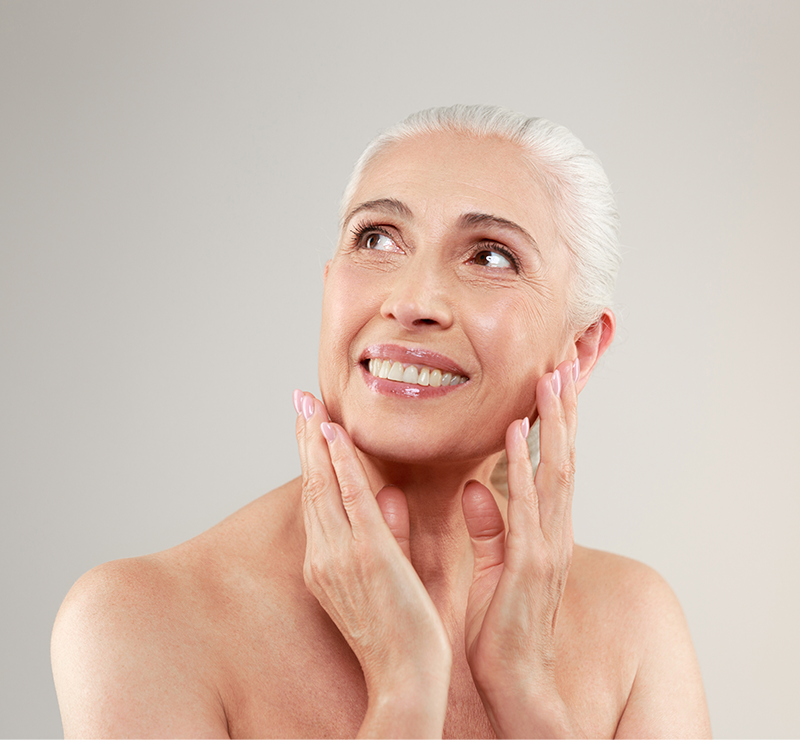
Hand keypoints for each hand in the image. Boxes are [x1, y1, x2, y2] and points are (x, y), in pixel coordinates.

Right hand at [294, 390, 451, 736]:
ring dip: (316, 440)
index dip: (312, 459)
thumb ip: (385, 531)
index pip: (317, 499)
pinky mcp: (367, 555)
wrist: (406, 679)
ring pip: (323, 485)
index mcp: (326, 563)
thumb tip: (385, 492)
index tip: (310, 425)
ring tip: (309, 403)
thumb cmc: (401, 634)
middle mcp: (324, 555)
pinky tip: (334, 434)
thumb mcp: (386, 576)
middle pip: (311, 484)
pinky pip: (350, 499)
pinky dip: (340, 464)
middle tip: (299, 398)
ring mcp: (341, 555)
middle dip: (305, 438)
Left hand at [461, 360, 583, 737]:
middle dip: (564, 411)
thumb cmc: (501, 628)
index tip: (554, 384)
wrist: (514, 682)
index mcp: (544, 532)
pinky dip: (524, 466)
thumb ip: (488, 527)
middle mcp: (553, 532)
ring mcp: (546, 546)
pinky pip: (526, 505)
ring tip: (550, 379)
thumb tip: (476, 488)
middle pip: (563, 458)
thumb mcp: (491, 567)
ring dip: (552, 424)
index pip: (553, 466)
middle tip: (563, 363)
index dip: (555, 424)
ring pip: (555, 472)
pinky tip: (517, 432)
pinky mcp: (529, 564)